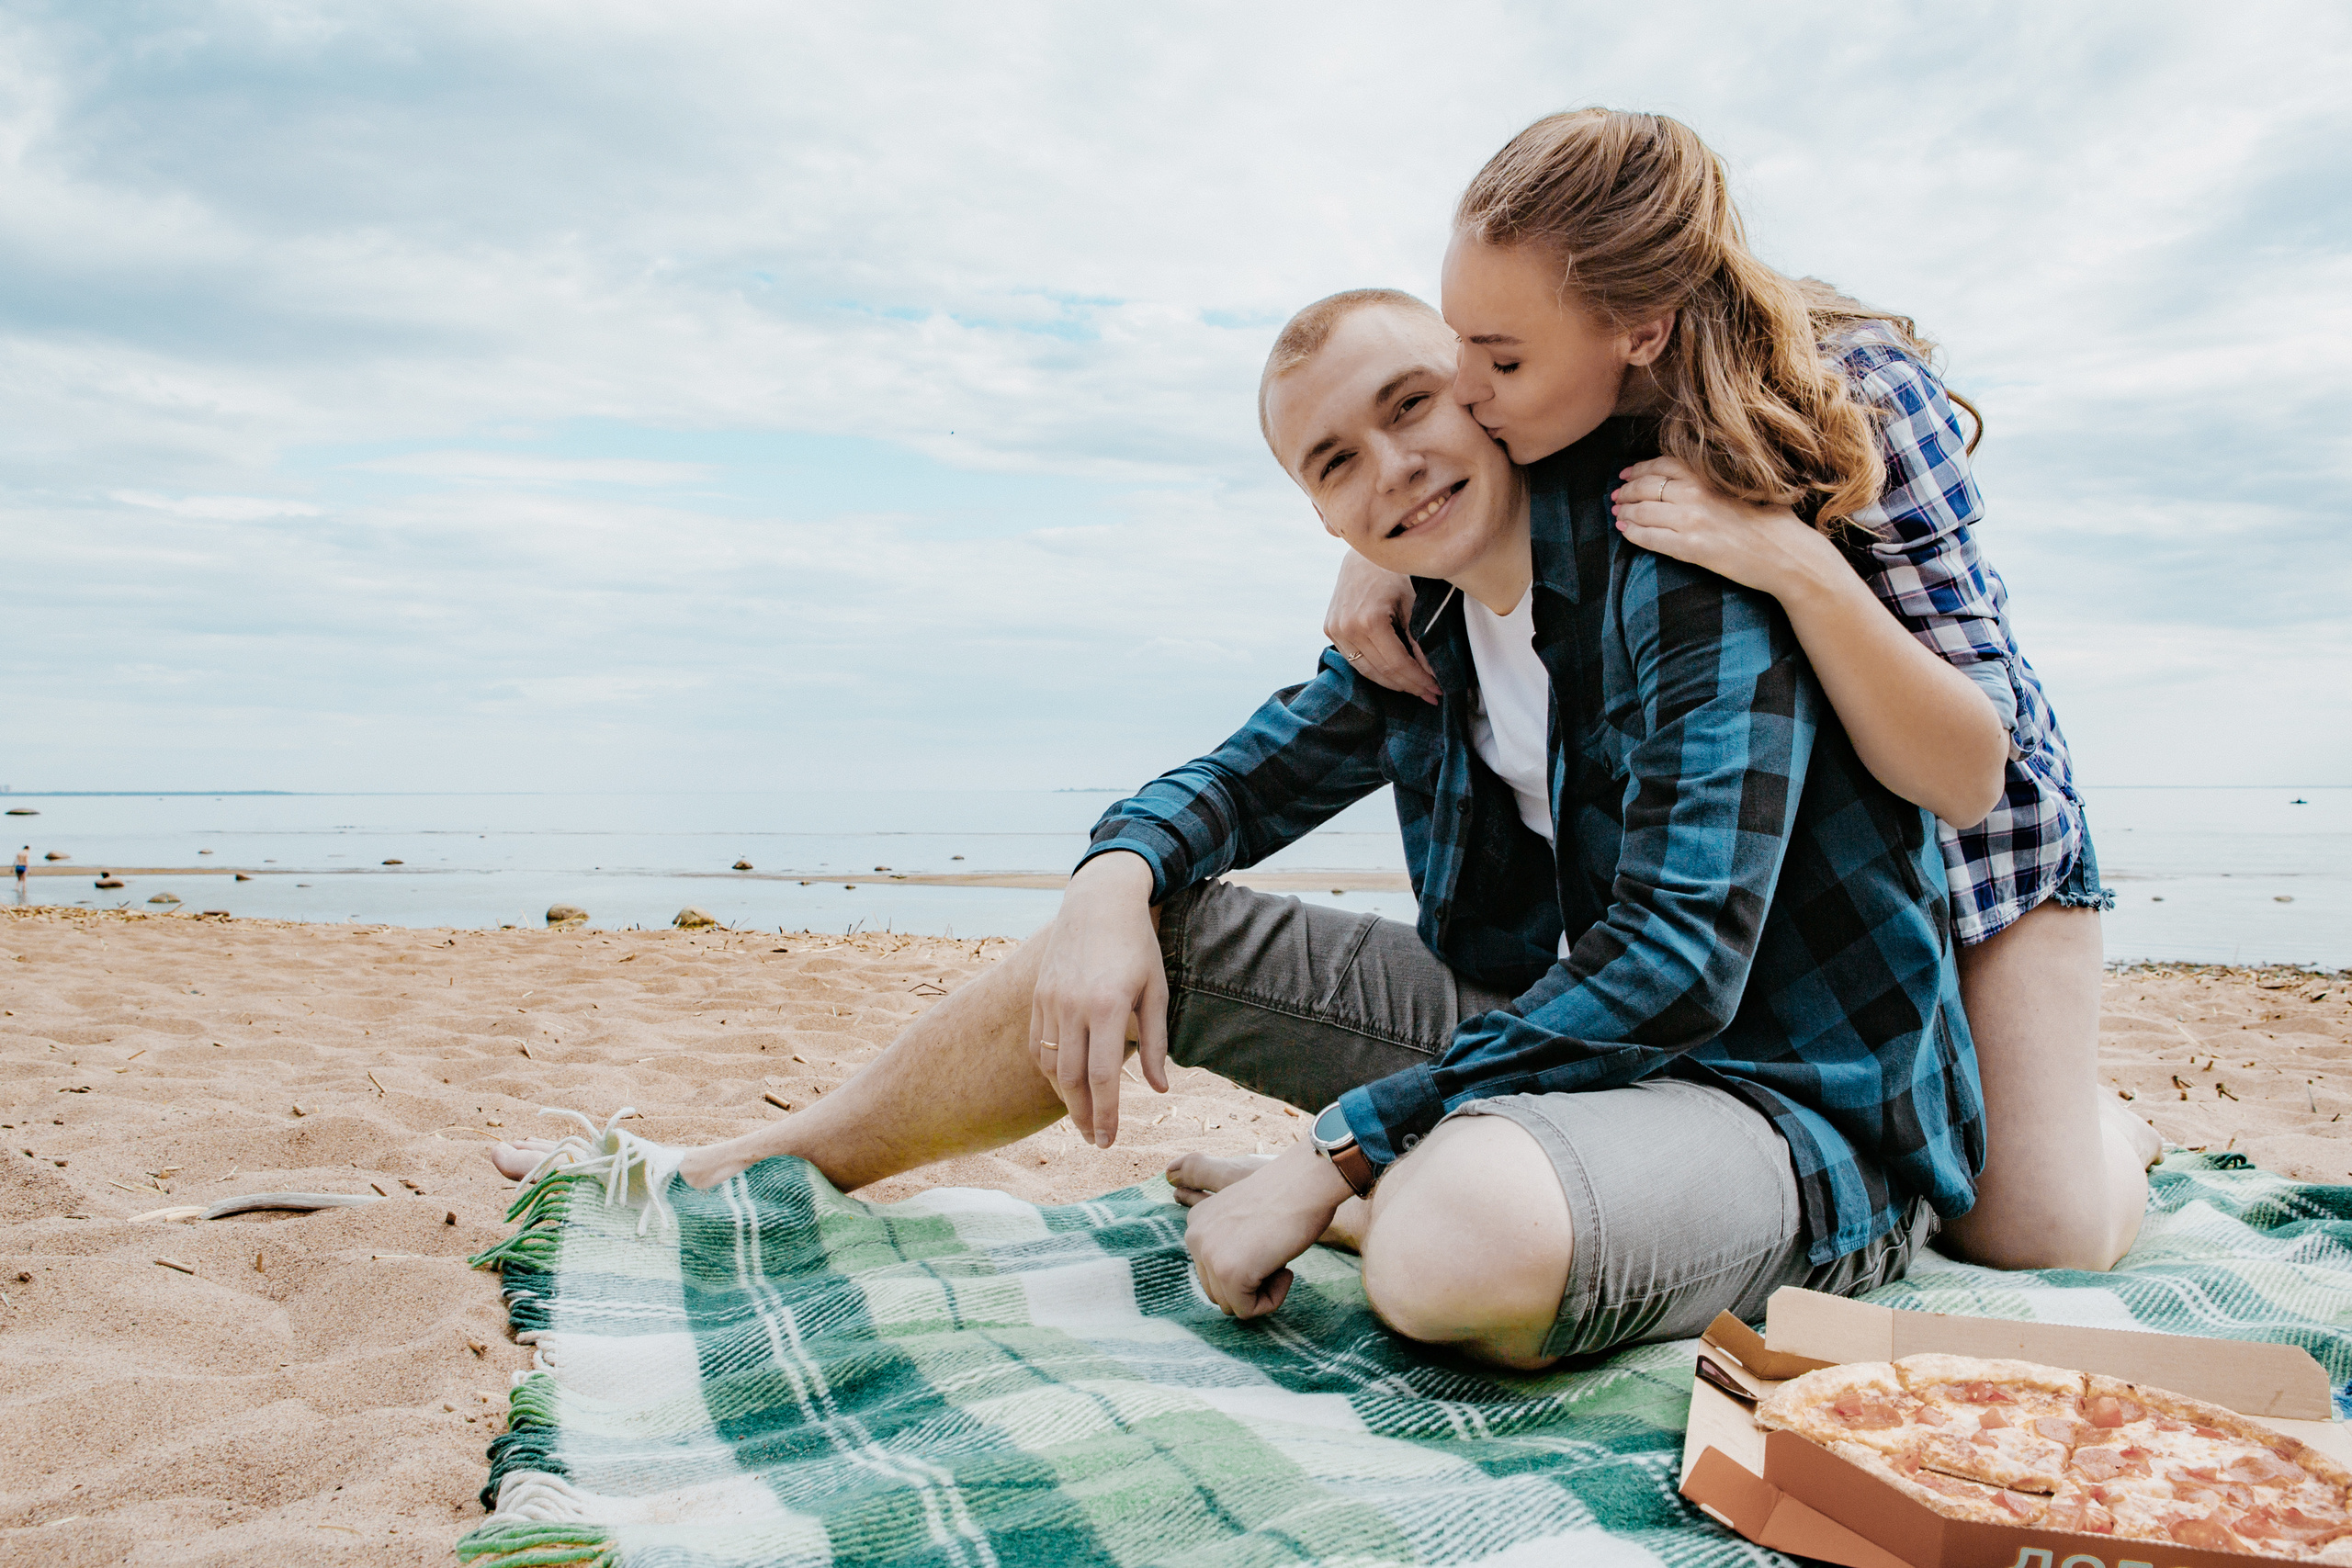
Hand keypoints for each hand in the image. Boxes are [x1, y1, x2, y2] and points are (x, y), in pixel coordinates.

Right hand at [1030, 851, 1168, 1147]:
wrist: (1098, 901)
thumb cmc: (1136, 945)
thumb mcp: (1156, 991)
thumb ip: (1156, 1042)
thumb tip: (1158, 1089)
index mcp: (1108, 1007)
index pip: (1103, 1077)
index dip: (1106, 1114)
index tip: (1110, 1141)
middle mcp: (1073, 1006)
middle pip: (1070, 1079)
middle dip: (1083, 1116)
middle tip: (1097, 1141)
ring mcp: (1050, 1000)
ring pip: (1049, 1065)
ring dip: (1064, 1098)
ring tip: (1083, 1117)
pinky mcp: (1037, 995)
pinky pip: (1036, 1043)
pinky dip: (1048, 1070)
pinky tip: (1064, 1084)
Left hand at [1183, 1140, 1352, 1317]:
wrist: (1305, 1183)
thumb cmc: (1288, 1197)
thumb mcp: (1244, 1218)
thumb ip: (1228, 1242)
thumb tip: (1230, 1283)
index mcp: (1196, 1221)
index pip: (1212, 1270)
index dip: (1245, 1266)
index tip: (1266, 1242)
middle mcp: (1194, 1237)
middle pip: (1217, 1292)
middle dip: (1249, 1284)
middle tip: (1274, 1253)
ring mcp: (1209, 1255)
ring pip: (1231, 1305)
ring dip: (1260, 1292)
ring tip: (1278, 1259)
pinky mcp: (1230, 1274)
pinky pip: (1248, 1311)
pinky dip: (1272, 1299)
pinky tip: (1285, 1270)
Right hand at [1324, 550, 1437, 703]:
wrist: (1363, 555)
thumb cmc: (1393, 573)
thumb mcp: (1412, 604)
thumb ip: (1419, 640)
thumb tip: (1430, 673)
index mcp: (1368, 620)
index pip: (1397, 664)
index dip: (1418, 680)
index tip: (1436, 690)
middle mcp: (1346, 628)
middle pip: (1382, 672)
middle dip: (1409, 685)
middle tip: (1430, 694)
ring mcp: (1335, 630)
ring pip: (1366, 671)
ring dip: (1392, 683)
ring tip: (1414, 688)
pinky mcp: (1330, 629)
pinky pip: (1355, 659)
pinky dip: (1375, 670)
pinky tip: (1394, 674)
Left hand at [1611, 456, 1835, 596]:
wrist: (1789, 555)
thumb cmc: (1775, 522)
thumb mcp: (1749, 486)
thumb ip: (1719, 478)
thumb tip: (1694, 476)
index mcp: (1711, 475)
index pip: (1663, 464)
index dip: (1639, 469)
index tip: (1626, 474)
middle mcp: (1697, 493)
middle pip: (1646, 486)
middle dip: (1626, 490)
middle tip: (1616, 496)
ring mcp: (1692, 521)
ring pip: (1643, 511)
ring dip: (1625, 512)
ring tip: (1617, 513)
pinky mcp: (1692, 548)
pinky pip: (1651, 538)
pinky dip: (1633, 533)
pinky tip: (1625, 531)